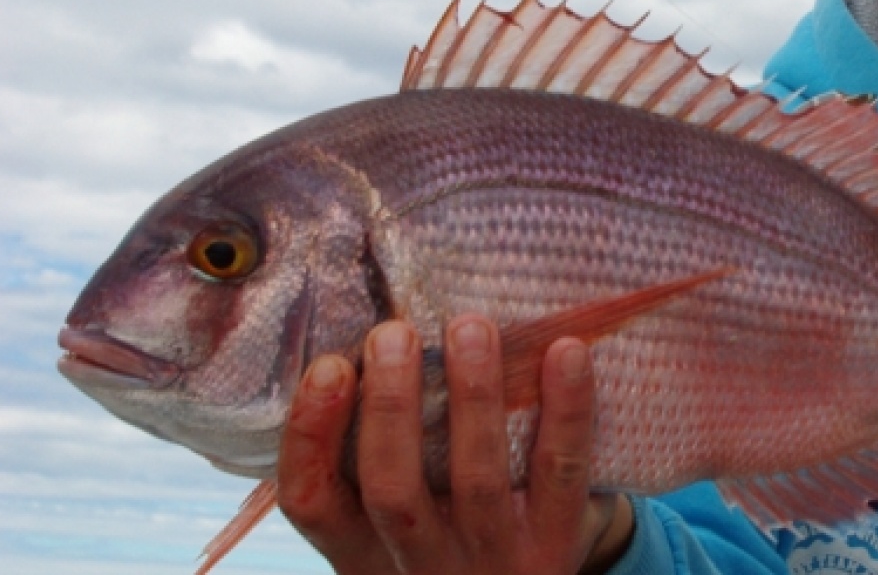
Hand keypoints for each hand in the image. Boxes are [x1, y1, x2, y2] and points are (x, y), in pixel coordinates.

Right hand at [276, 317, 634, 573]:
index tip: (328, 365)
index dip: (310, 434)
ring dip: (472, 396)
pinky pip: (561, 473)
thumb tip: (378, 333)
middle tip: (394, 333)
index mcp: (364, 550)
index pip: (314, 501)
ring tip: (471, 328)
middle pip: (392, 490)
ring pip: (477, 480)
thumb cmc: (455, 526)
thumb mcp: (404, 511)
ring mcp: (490, 560)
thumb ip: (387, 449)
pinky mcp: (556, 547)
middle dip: (390, 406)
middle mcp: (420, 563)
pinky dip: (567, 409)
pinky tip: (566, 351)